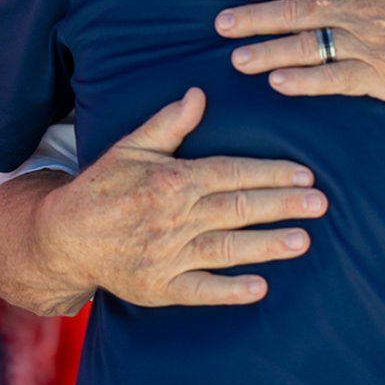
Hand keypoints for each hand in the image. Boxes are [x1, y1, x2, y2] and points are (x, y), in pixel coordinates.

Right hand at [3, 89, 327, 311]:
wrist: (63, 238)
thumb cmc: (103, 188)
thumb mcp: (132, 148)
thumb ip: (169, 124)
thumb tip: (199, 94)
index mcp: (172, 180)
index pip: (231, 173)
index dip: (270, 173)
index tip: (304, 174)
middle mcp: (174, 217)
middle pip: (238, 209)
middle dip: (282, 205)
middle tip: (320, 203)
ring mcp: (168, 255)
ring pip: (227, 248)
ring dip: (267, 245)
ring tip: (303, 240)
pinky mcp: (161, 287)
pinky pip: (201, 290)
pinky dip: (230, 290)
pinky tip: (260, 286)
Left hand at [216, 0, 384, 103]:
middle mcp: (362, 9)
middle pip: (294, 12)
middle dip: (253, 18)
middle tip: (221, 24)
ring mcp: (370, 45)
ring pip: (306, 48)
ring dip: (266, 52)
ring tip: (237, 59)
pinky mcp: (381, 78)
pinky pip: (332, 80)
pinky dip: (303, 81)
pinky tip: (278, 83)